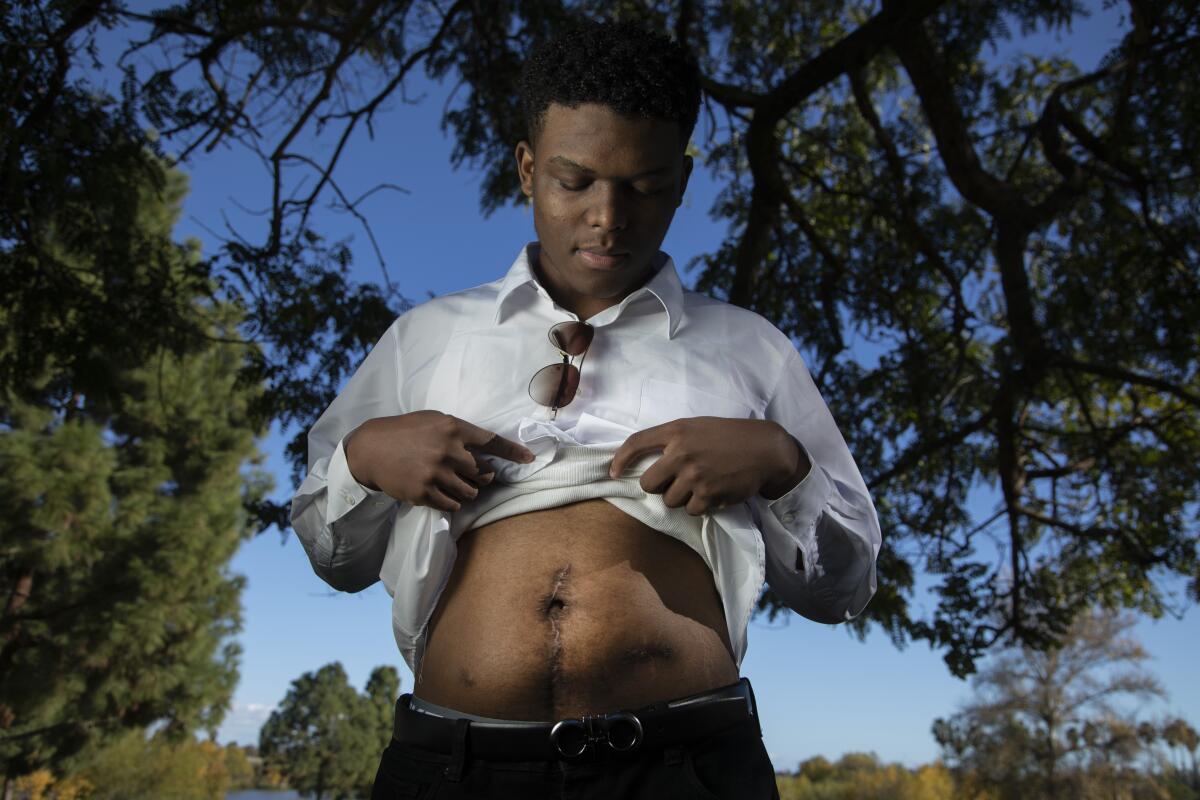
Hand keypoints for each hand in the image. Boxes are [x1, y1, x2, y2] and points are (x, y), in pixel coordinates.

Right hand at [345, 410, 534, 511]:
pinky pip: (452, 504)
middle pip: (484, 472)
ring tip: (455, 483)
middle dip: (484, 475)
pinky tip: (442, 492)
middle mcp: (447, 451)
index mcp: (452, 428)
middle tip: (475, 474)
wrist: (371, 448)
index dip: (513, 452)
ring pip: (471, 492)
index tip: (529, 459)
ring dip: (469, 491)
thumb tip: (487, 451)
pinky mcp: (423, 493)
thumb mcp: (434, 421)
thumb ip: (459, 433)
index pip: (491, 442)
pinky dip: (452, 501)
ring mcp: (435, 473)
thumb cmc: (407, 431)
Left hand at [608, 417, 806, 515]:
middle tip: (672, 483)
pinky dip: (700, 506)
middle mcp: (681, 452)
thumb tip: (645, 462)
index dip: (619, 460)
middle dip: (657, 487)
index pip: (636, 443)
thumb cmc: (728, 436)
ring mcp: (694, 474)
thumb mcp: (697, 427)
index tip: (613, 472)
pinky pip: (691, 510)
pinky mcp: (708, 493)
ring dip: (681, 498)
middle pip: (647, 484)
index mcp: (676, 431)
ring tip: (699, 486)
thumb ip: (672, 440)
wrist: (764, 448)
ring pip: (669, 501)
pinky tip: (713, 492)